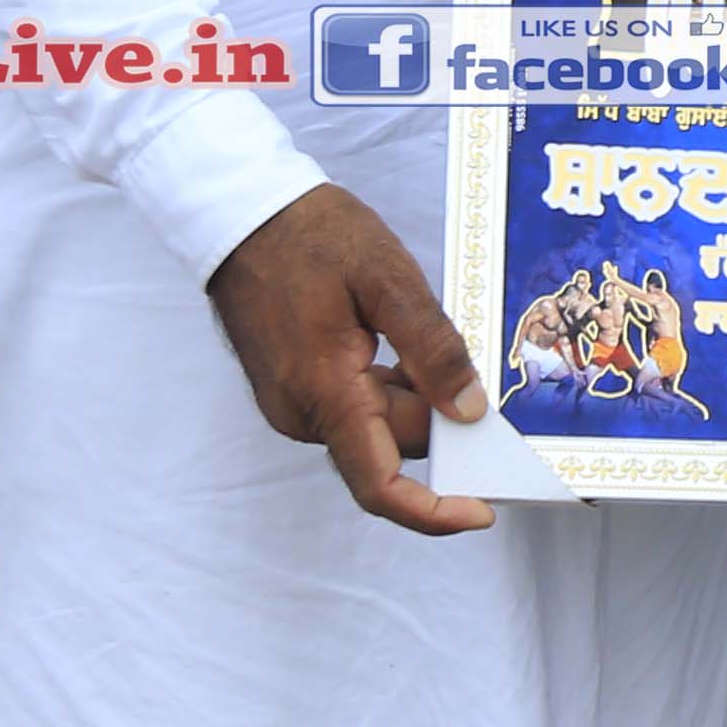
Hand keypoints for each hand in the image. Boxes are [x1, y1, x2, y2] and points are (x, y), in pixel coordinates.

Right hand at [208, 184, 495, 537]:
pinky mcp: (292, 386)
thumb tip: (468, 411)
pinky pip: (354, 405)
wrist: (240, 214)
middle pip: (389, 446)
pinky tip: (407, 344)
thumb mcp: (387, 278)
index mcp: (324, 392)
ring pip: (375, 425)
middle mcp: (302, 412)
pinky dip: (391, 388)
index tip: (482, 512)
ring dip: (416, 400)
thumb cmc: (311, 236)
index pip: (380, 484)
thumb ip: (432, 348)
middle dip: (439, 425)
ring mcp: (293, 402)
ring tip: (438, 341)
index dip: (434, 511)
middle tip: (485, 381)